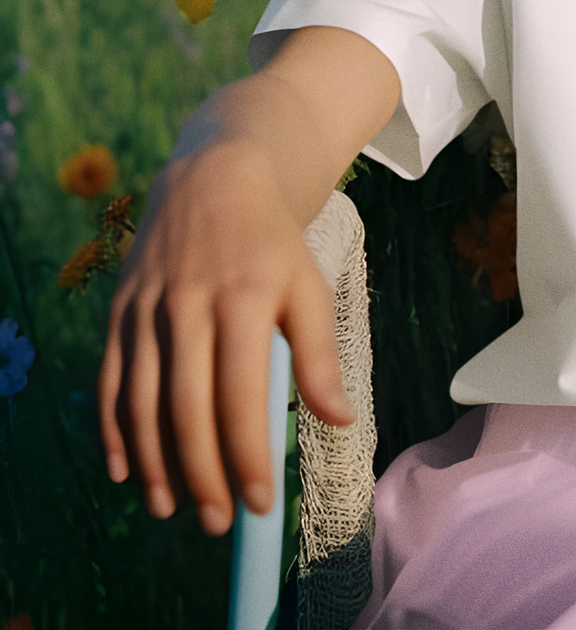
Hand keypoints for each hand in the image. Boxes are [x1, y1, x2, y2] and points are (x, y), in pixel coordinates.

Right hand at [97, 138, 353, 533]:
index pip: (241, 394)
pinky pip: (110, 380)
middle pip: (186, 406)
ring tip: (169, 508)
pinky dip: (112, 429)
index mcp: (243, 298)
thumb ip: (320, 353)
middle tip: (214, 522)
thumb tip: (340, 420)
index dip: (247, 454)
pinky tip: (124, 471)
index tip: (260, 504)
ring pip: (142, 400)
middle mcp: (188, 304)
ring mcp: (147, 307)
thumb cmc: (271, 244)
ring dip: (151, 463)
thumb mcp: (307, 286)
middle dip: (200, 472)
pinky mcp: (120, 310)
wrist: (214, 177)